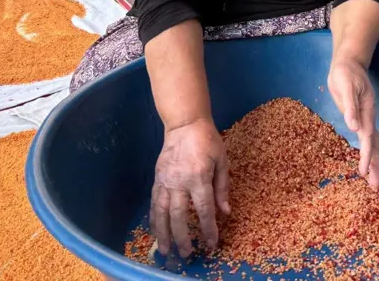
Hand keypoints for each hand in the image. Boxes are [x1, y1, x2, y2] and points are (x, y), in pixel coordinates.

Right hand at [149, 118, 230, 256]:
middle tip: (186, 255)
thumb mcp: (222, 161)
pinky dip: (153, 218)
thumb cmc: (208, 140)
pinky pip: (153, 202)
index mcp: (198, 177)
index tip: (212, 243)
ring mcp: (165, 180)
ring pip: (161, 212)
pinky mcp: (157, 178)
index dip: (208, 229)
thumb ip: (222, 188)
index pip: (204, 209)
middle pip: (178, 216)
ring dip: (163, 233)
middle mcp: (178, 181)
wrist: (185, 123)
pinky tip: (156, 230)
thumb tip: (225, 212)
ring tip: (165, 251)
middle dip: (183, 237)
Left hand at [327, 58, 378, 188]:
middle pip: (376, 146)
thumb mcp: (344, 86)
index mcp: (366, 112)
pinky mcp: (364, 118)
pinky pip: (371, 140)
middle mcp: (370, 117)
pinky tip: (372, 164)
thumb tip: (353, 128)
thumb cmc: (345, 73)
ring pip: (376, 145)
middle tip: (377, 188)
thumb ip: (350, 107)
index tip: (363, 172)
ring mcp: (368, 118)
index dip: (366, 156)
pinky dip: (373, 154)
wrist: (349, 63)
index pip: (368, 138)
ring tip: (378, 182)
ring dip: (378, 163)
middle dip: (377, 167)